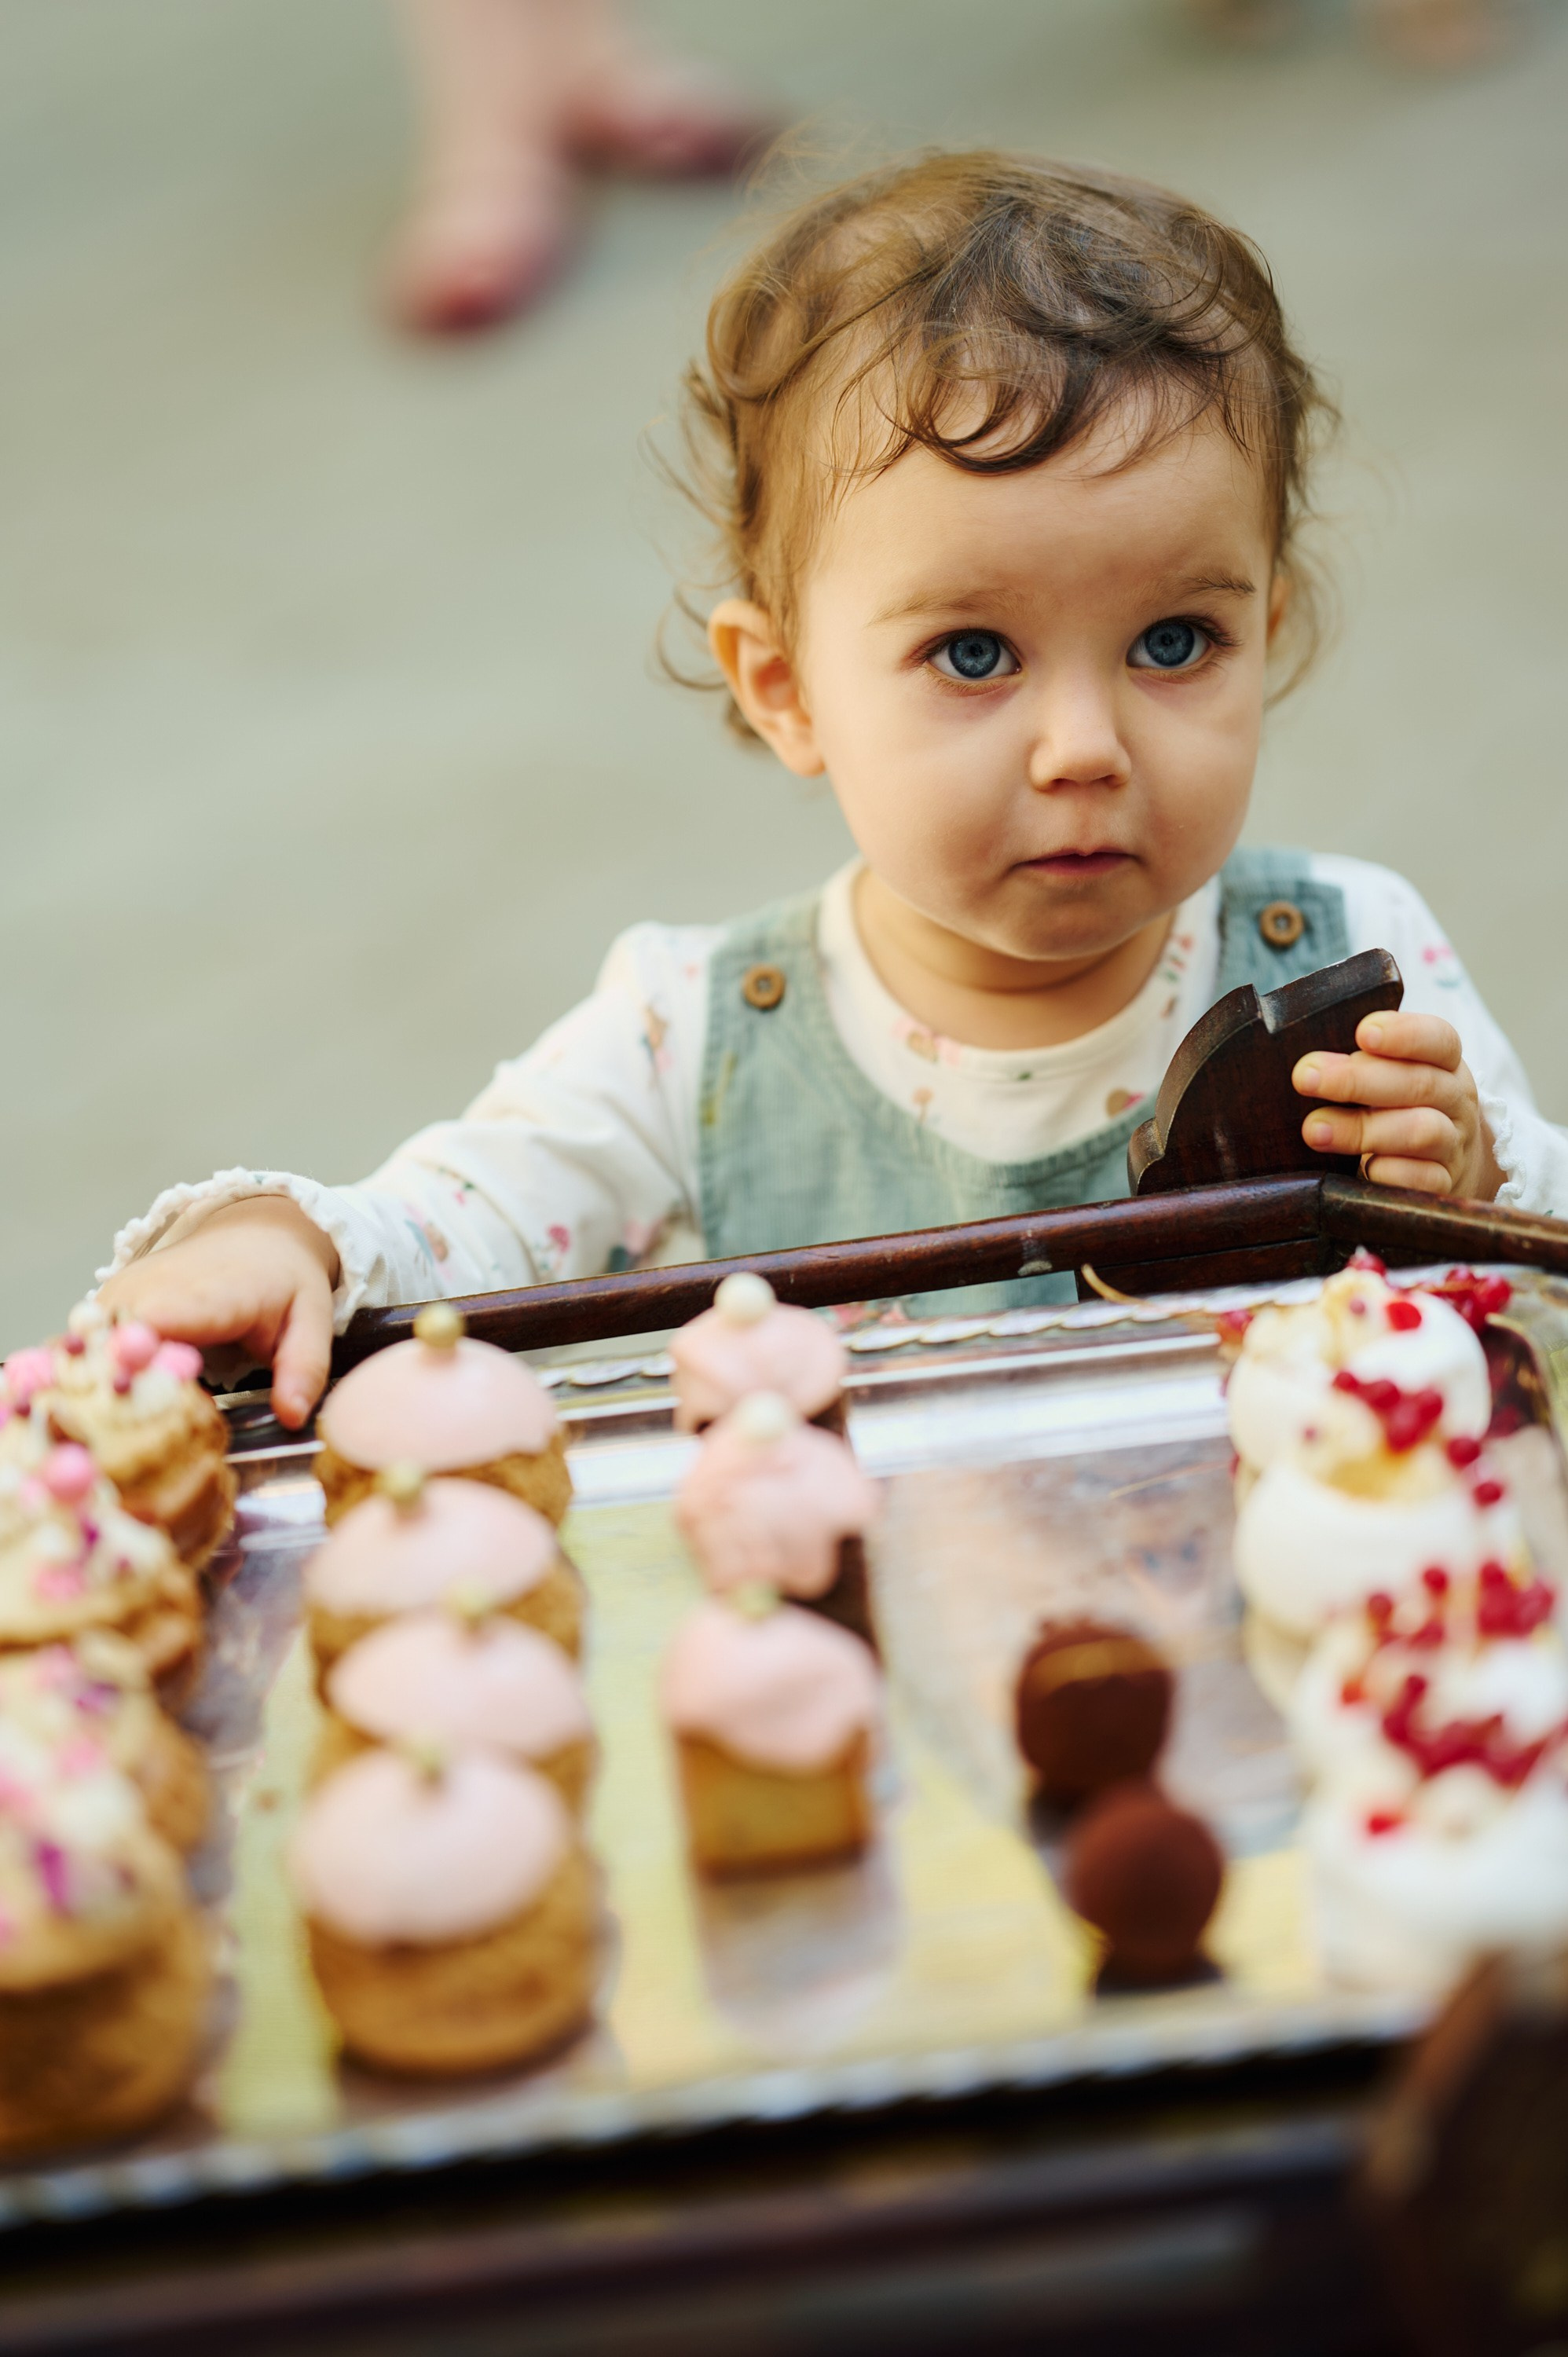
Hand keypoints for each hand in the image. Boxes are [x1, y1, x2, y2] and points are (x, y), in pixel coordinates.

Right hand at [97, 1197, 340, 1429]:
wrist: (258, 1233)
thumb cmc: (284, 1280)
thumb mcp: (311, 1320)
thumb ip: (303, 1368)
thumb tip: (292, 1416)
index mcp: (205, 1295)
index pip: (150, 1328)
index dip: (134, 1371)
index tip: (135, 1416)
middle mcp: (152, 1287)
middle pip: (107, 1345)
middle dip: (107, 1395)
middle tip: (114, 1446)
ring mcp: (123, 1290)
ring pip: (84, 1345)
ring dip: (90, 1388)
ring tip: (103, 1433)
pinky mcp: (107, 1298)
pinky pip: (82, 1342)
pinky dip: (85, 1373)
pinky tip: (98, 1408)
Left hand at [1292, 1012, 1502, 1200]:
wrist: (1447, 1167)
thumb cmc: (1403, 1109)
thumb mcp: (1394, 1077)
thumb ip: (1362, 1065)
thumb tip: (1309, 1066)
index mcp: (1444, 1064)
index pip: (1438, 1039)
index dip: (1404, 1035)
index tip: (1363, 1033)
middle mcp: (1455, 1101)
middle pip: (1419, 1084)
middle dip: (1357, 1080)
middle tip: (1305, 1077)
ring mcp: (1453, 1144)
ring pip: (1422, 1132)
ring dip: (1363, 1129)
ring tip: (1314, 1130)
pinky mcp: (1444, 1183)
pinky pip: (1423, 1180)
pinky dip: (1390, 1173)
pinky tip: (1362, 1169)